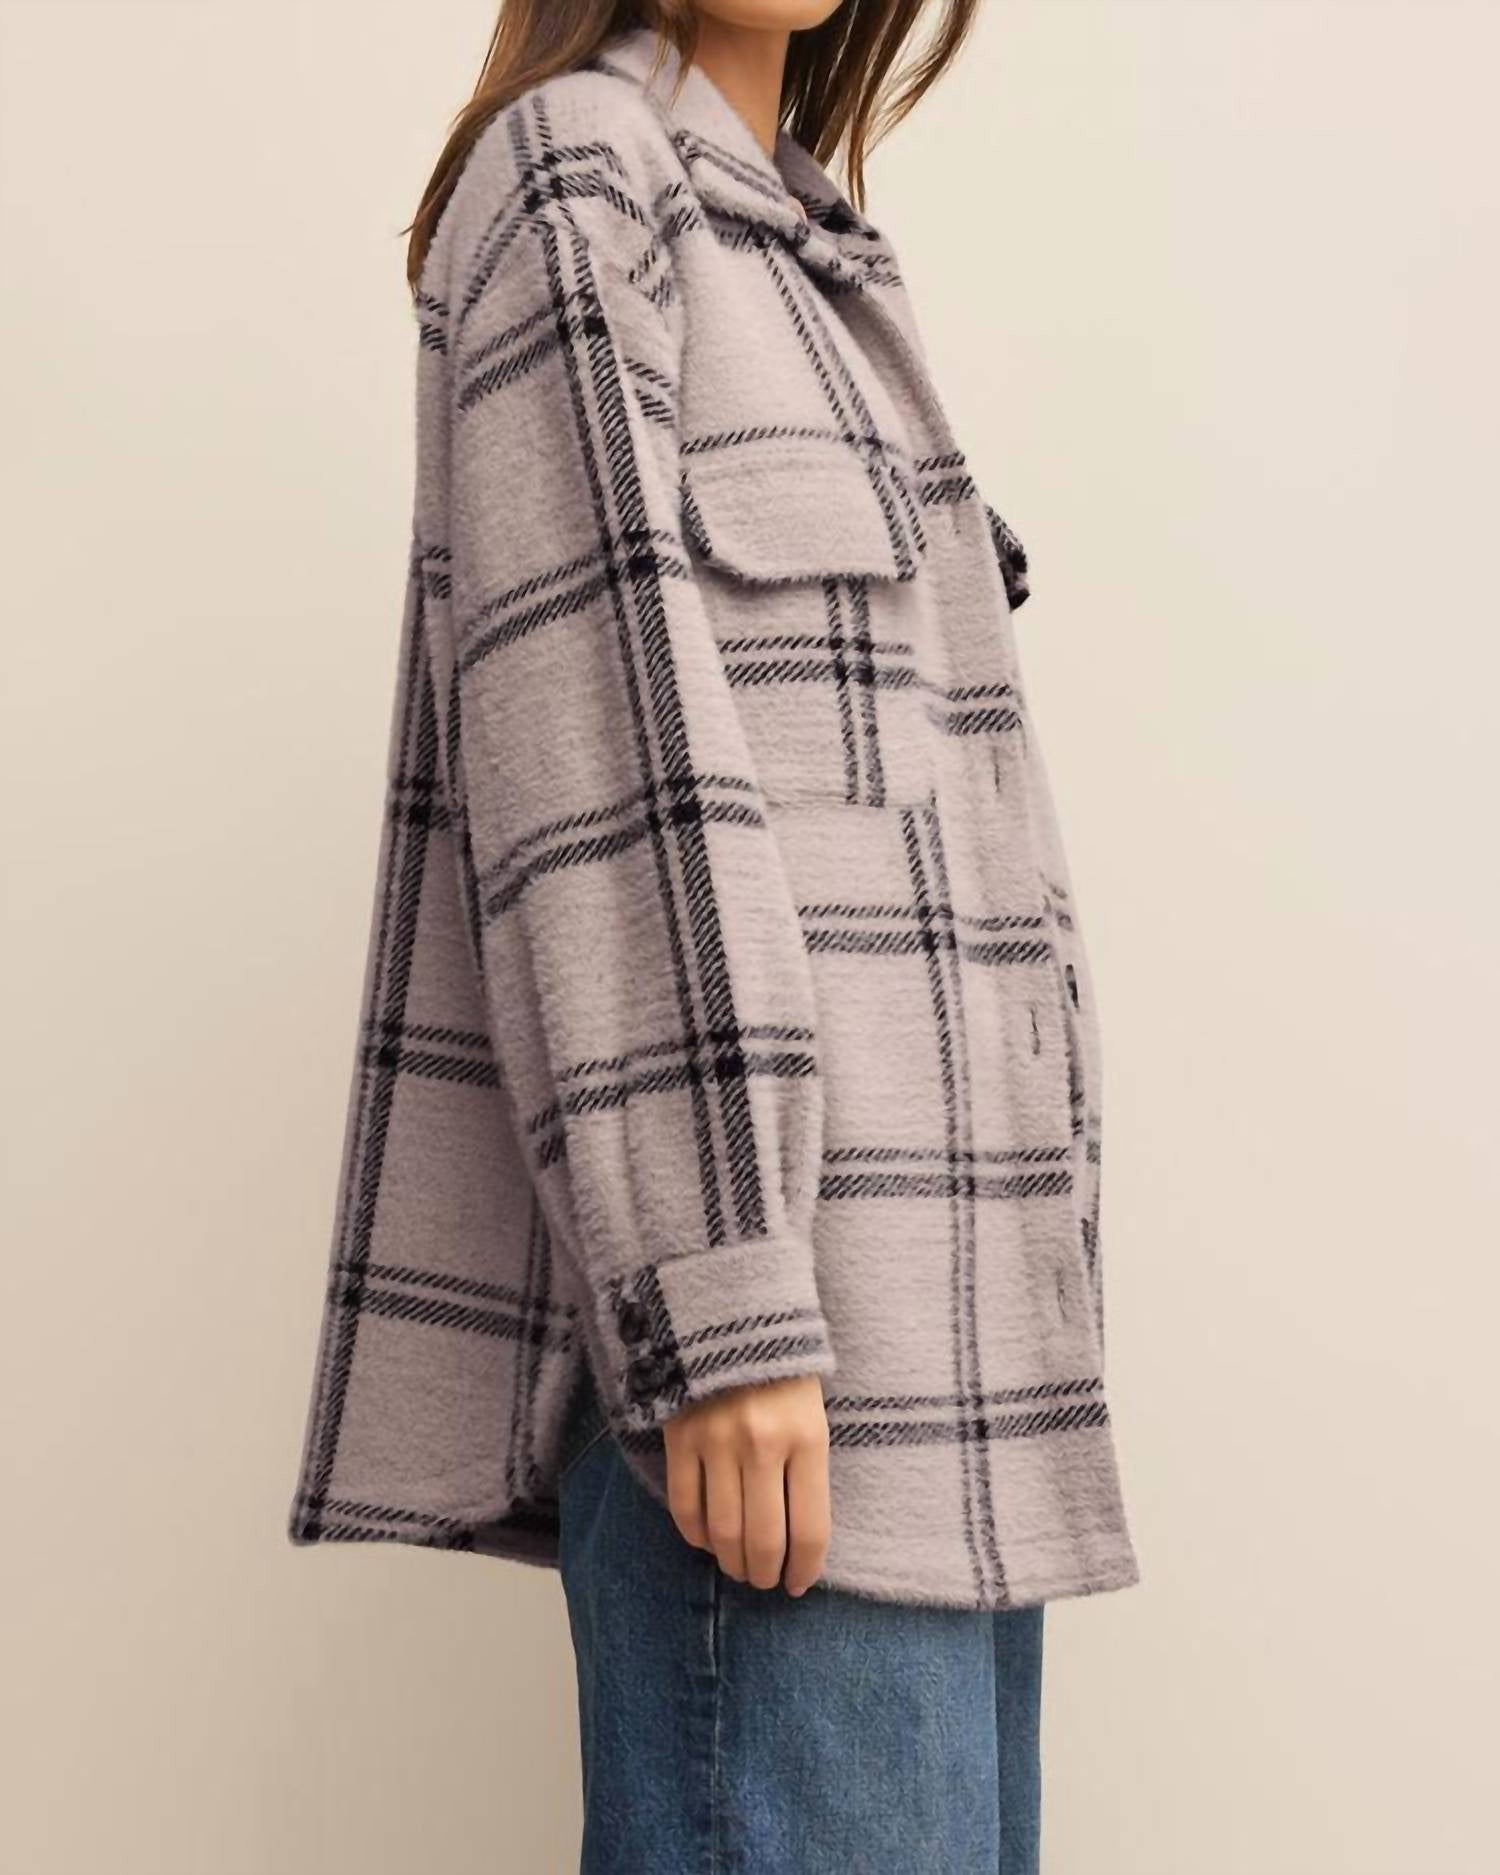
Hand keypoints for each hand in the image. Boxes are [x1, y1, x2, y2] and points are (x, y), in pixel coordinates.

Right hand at [662, 1374, 830, 1595]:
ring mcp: (716, 1441)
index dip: (805, 1568)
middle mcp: (762, 1444)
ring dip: (731, 1562)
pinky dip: (695, 1535)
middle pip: (763, 1541)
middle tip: (765, 1581)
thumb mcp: (813, 1411)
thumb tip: (799, 1537)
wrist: (732, 1308)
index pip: (809, 1529)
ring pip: (722, 1532)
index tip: (799, 1582)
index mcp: (807, 1437)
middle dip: (764, 1574)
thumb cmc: (783, 1366)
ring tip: (738, 1567)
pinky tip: (707, 1539)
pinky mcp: (679, 1437)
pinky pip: (685, 1506)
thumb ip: (807, 1467)